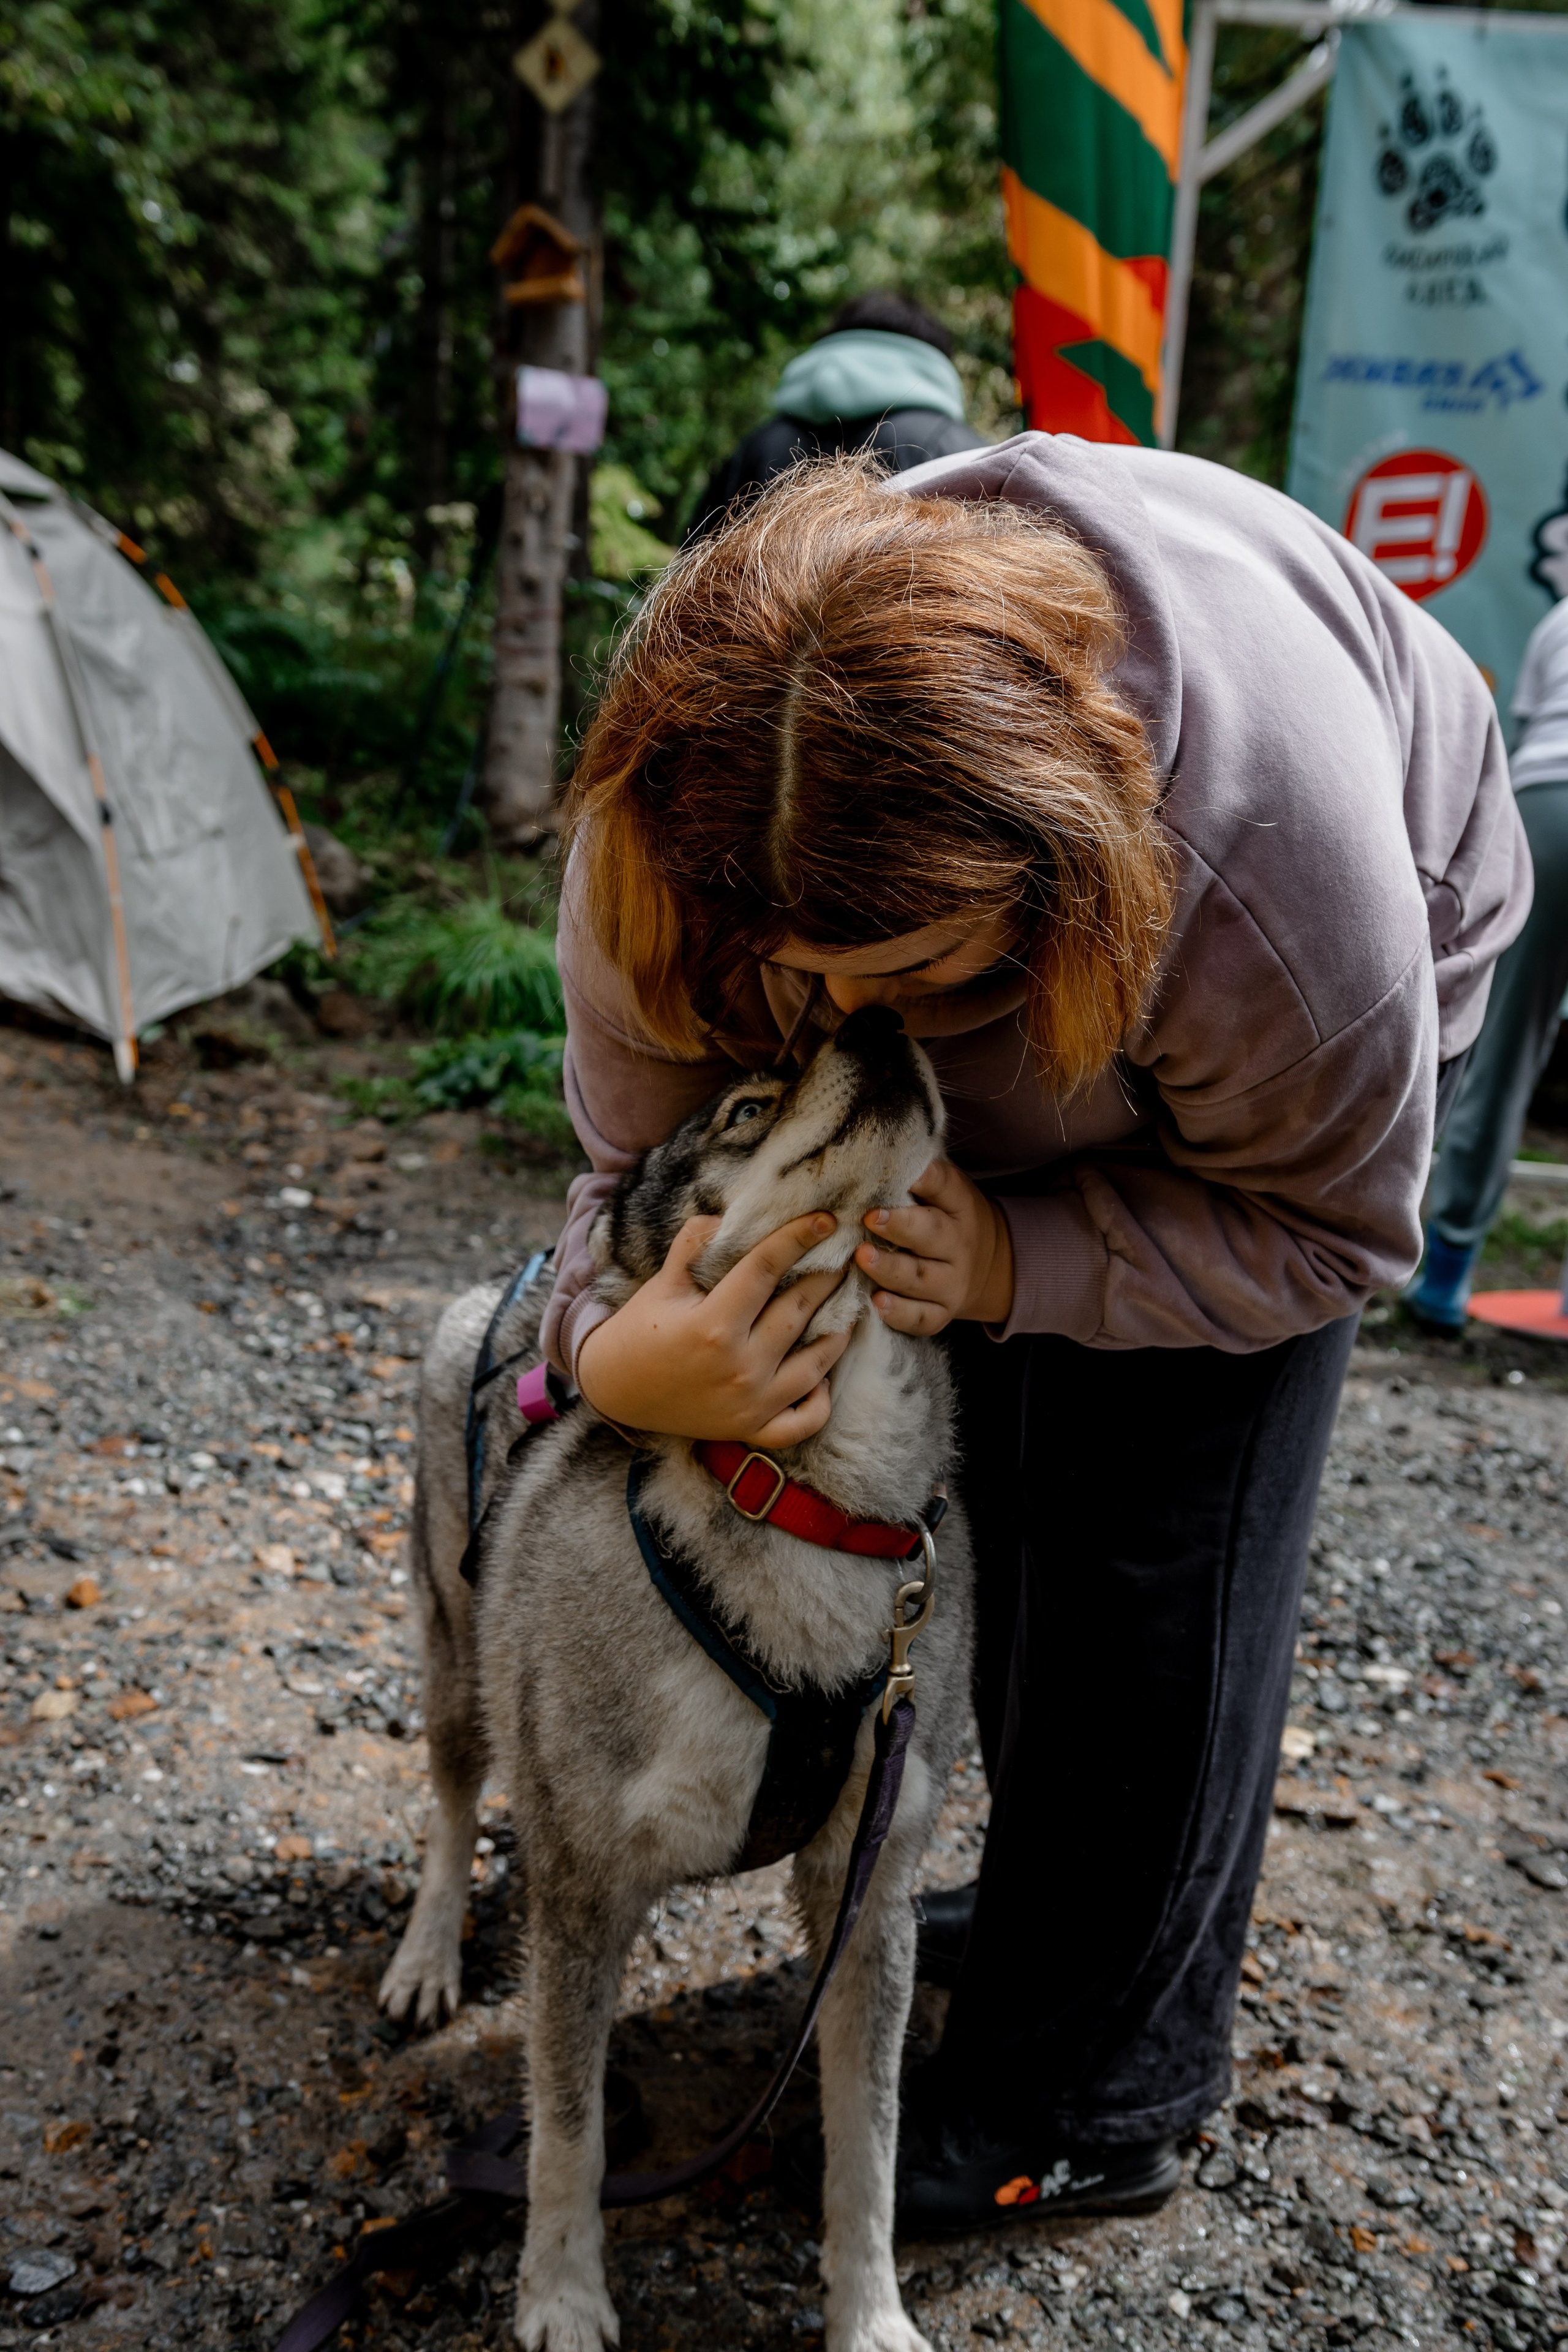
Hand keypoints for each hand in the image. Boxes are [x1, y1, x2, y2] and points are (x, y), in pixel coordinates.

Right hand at [576, 1212, 850, 1447]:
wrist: (613, 1390)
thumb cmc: (639, 1331)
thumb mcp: (662, 1283)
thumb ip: (693, 1245)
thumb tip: (728, 1218)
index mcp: (714, 1325)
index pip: (767, 1269)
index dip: (798, 1238)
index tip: (826, 1220)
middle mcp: (739, 1367)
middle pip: (799, 1312)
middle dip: (828, 1278)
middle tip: (847, 1256)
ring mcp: (750, 1403)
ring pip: (815, 1365)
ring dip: (838, 1332)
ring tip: (849, 1306)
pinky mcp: (751, 1430)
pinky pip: (803, 1421)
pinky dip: (820, 1401)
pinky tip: (823, 1374)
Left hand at [854, 1158, 1013, 1333]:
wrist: (987, 1265)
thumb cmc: (945, 1217)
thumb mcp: (944, 1190)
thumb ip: (918, 1175)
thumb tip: (875, 1151)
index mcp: (959, 1206)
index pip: (946, 1187)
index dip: (926, 1180)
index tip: (905, 1175)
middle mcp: (959, 1246)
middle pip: (933, 1236)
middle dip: (901, 1227)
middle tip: (870, 1218)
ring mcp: (951, 1284)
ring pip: (922, 1279)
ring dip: (891, 1270)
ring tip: (863, 1258)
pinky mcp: (941, 1313)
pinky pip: (921, 1318)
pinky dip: (899, 1313)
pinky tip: (876, 1304)